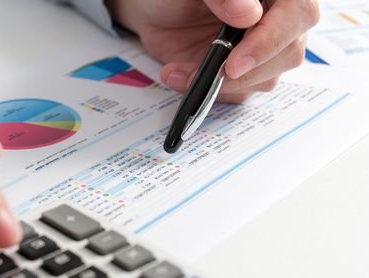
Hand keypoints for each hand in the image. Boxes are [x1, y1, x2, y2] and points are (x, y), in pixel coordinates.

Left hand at [107, 0, 318, 101]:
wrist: (155, 9)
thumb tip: (249, 14)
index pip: (296, 14)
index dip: (270, 41)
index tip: (235, 62)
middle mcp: (277, 17)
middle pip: (289, 52)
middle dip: (248, 71)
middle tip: (214, 74)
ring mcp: (264, 47)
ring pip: (267, 78)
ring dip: (223, 84)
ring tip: (181, 72)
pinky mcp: (246, 72)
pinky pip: (240, 92)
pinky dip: (211, 92)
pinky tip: (183, 77)